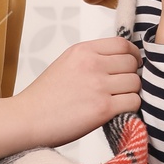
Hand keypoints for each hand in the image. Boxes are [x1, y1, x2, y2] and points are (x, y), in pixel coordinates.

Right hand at [15, 37, 142, 146]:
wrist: (27, 119)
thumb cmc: (44, 97)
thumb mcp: (66, 63)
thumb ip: (91, 58)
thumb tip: (120, 62)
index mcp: (83, 51)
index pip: (123, 44)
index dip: (132, 55)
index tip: (131, 65)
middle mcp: (92, 64)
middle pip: (132, 64)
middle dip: (131, 75)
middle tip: (121, 88)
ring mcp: (98, 86)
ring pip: (136, 83)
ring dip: (131, 93)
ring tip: (117, 101)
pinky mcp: (103, 108)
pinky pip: (133, 102)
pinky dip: (130, 108)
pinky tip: (116, 112)